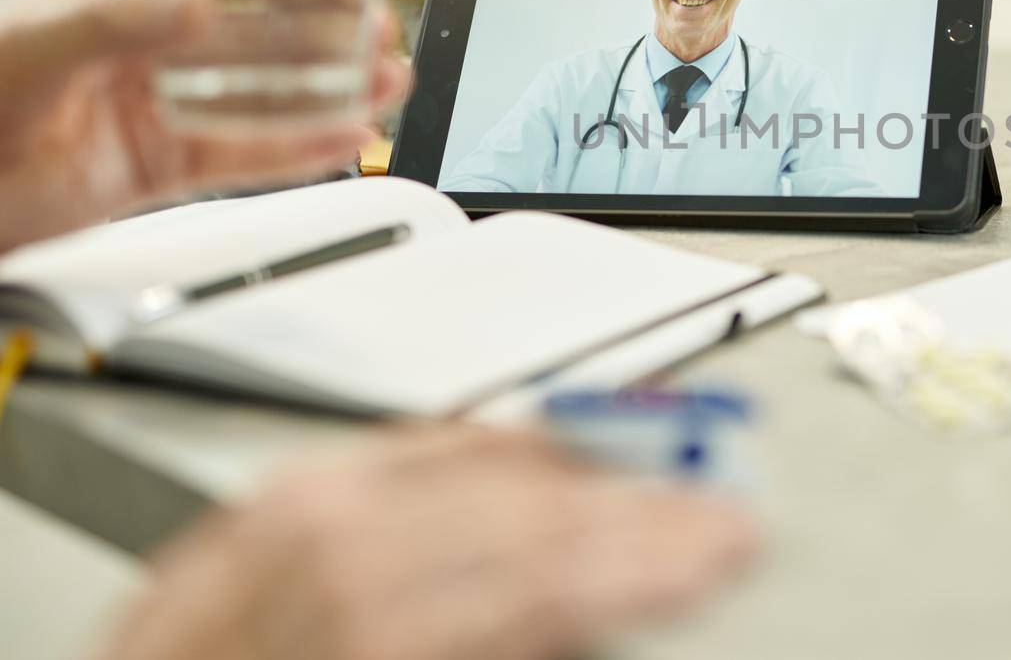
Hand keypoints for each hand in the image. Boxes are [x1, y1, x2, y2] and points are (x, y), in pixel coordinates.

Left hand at [0, 0, 409, 252]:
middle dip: (329, 25)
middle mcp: (145, 38)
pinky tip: (345, 136)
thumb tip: (191, 3)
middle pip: (259, 25)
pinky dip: (297, 148)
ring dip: (331, 85)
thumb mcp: (27, 48)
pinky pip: (242, 154)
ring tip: (387, 83)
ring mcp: (158, 102)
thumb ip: (108, 22)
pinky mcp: (160, 163)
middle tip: (383, 30)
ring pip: (264, 89)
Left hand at [100, 426, 759, 659]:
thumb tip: (621, 605)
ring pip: (403, 475)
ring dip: (550, 466)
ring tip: (641, 479)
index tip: (718, 542)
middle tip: (707, 507)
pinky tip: (521, 455)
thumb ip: (519, 647)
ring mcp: (218, 573)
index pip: (500, 601)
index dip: (628, 561)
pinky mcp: (212, 548)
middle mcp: (254, 617)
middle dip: (611, 507)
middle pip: (460, 524)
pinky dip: (449, 450)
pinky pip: (350, 464)